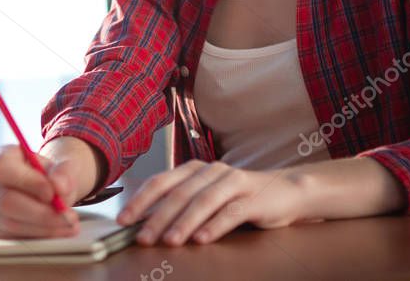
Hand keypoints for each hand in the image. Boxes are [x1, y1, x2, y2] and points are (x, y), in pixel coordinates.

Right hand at [0, 144, 80, 238]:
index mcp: (1, 157)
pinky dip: (35, 235)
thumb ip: (64, 173)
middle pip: (6, 201)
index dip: (27, 183)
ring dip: (42, 227)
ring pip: (9, 222)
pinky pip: (10, 236)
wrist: (44, 187)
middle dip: (41, 213)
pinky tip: (54, 230)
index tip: (52, 195)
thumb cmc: (48, 176)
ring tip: (67, 225)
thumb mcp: (62, 167)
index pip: (3, 169)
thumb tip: (59, 186)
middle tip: (67, 217)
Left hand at [116, 159, 313, 245]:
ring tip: (170, 241)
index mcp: (195, 169)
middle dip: (158, 217)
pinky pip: (232, 212)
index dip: (141, 201)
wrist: (285, 191)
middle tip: (143, 238)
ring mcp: (233, 182)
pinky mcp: (254, 197)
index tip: (124, 220)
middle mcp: (211, 171)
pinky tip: (202, 239)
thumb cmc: (239, 197)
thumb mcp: (206, 197)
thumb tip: (146, 223)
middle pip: (179, 193)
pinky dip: (215, 225)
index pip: (161, 182)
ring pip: (203, 201)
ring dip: (184, 222)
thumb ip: (181, 205)